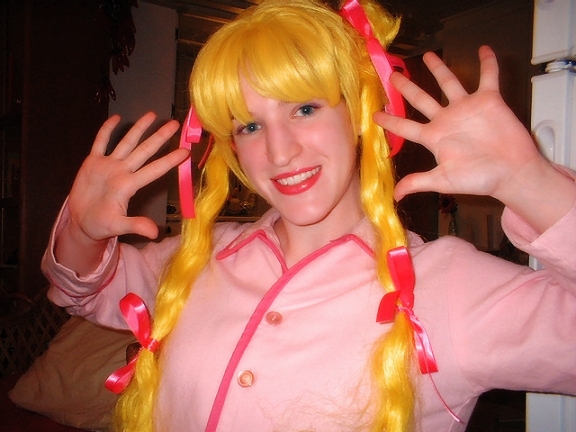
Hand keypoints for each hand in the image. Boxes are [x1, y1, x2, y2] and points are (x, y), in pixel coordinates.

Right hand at [67, 112, 188, 244]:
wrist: (81, 222)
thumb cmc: (102, 225)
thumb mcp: (118, 226)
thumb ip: (136, 225)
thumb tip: (155, 233)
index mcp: (129, 185)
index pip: (154, 170)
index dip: (169, 160)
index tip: (185, 151)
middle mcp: (122, 172)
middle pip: (144, 150)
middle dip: (159, 137)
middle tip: (175, 124)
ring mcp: (108, 165)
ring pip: (126, 142)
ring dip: (138, 129)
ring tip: (152, 114)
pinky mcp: (92, 163)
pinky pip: (100, 143)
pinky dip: (106, 131)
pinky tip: (116, 118)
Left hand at [374, 46, 539, 202]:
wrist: (511, 173)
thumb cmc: (479, 179)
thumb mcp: (443, 180)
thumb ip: (418, 182)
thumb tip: (395, 196)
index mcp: (434, 137)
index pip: (405, 126)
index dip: (390, 120)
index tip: (374, 114)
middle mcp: (447, 120)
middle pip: (421, 99)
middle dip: (406, 87)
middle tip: (392, 75)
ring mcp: (467, 108)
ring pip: (449, 82)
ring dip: (439, 69)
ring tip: (428, 55)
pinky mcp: (489, 101)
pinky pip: (488, 77)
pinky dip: (487, 63)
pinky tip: (484, 49)